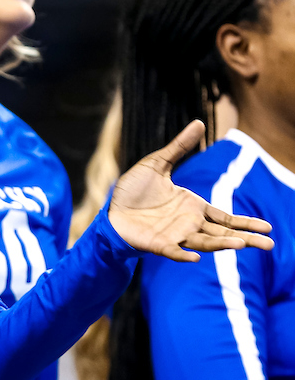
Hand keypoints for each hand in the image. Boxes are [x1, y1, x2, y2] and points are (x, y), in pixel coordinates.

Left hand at [108, 120, 273, 260]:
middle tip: (269, 244)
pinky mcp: (156, 243)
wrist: (110, 207)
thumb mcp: (158, 163)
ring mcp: (174, 235)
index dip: (245, 222)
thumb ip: (179, 147)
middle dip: (245, 238)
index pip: (225, 217)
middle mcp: (188, 223)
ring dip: (221, 244)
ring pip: (204, 242)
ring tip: (241, 245)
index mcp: (193, 206)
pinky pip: (172, 251)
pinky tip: (194, 258)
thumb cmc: (135, 190)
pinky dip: (183, 255)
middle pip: (223, 233)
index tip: (268, 227)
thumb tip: (199, 122)